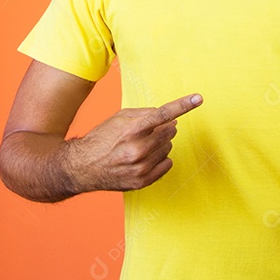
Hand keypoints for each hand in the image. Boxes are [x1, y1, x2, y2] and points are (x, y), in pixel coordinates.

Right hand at [67, 93, 202, 191]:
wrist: (82, 167)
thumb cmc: (102, 139)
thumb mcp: (119, 118)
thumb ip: (146, 114)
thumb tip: (172, 118)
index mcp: (132, 129)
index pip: (163, 114)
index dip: (183, 105)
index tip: (198, 98)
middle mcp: (138, 148)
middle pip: (170, 131)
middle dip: (164, 128)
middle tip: (147, 132)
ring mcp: (141, 166)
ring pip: (169, 147)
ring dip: (160, 144)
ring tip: (140, 146)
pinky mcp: (143, 181)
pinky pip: (167, 164)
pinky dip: (160, 159)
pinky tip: (144, 158)